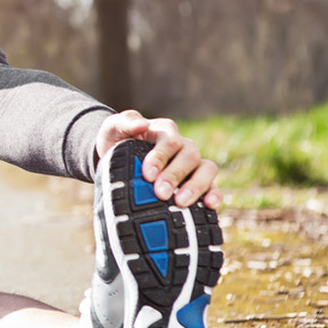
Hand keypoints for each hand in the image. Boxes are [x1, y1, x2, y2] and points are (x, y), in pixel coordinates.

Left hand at [96, 109, 222, 209]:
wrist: (116, 161)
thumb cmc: (116, 142)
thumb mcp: (113, 128)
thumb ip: (125, 123)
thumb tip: (141, 124)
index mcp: (164, 131)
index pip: (168, 141)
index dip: (160, 158)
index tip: (147, 175)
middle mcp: (182, 146)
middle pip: (189, 156)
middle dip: (175, 176)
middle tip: (161, 193)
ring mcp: (192, 164)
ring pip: (207, 169)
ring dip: (197, 186)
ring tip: (181, 202)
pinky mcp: (197, 181)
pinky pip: (213, 186)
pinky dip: (214, 194)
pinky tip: (208, 205)